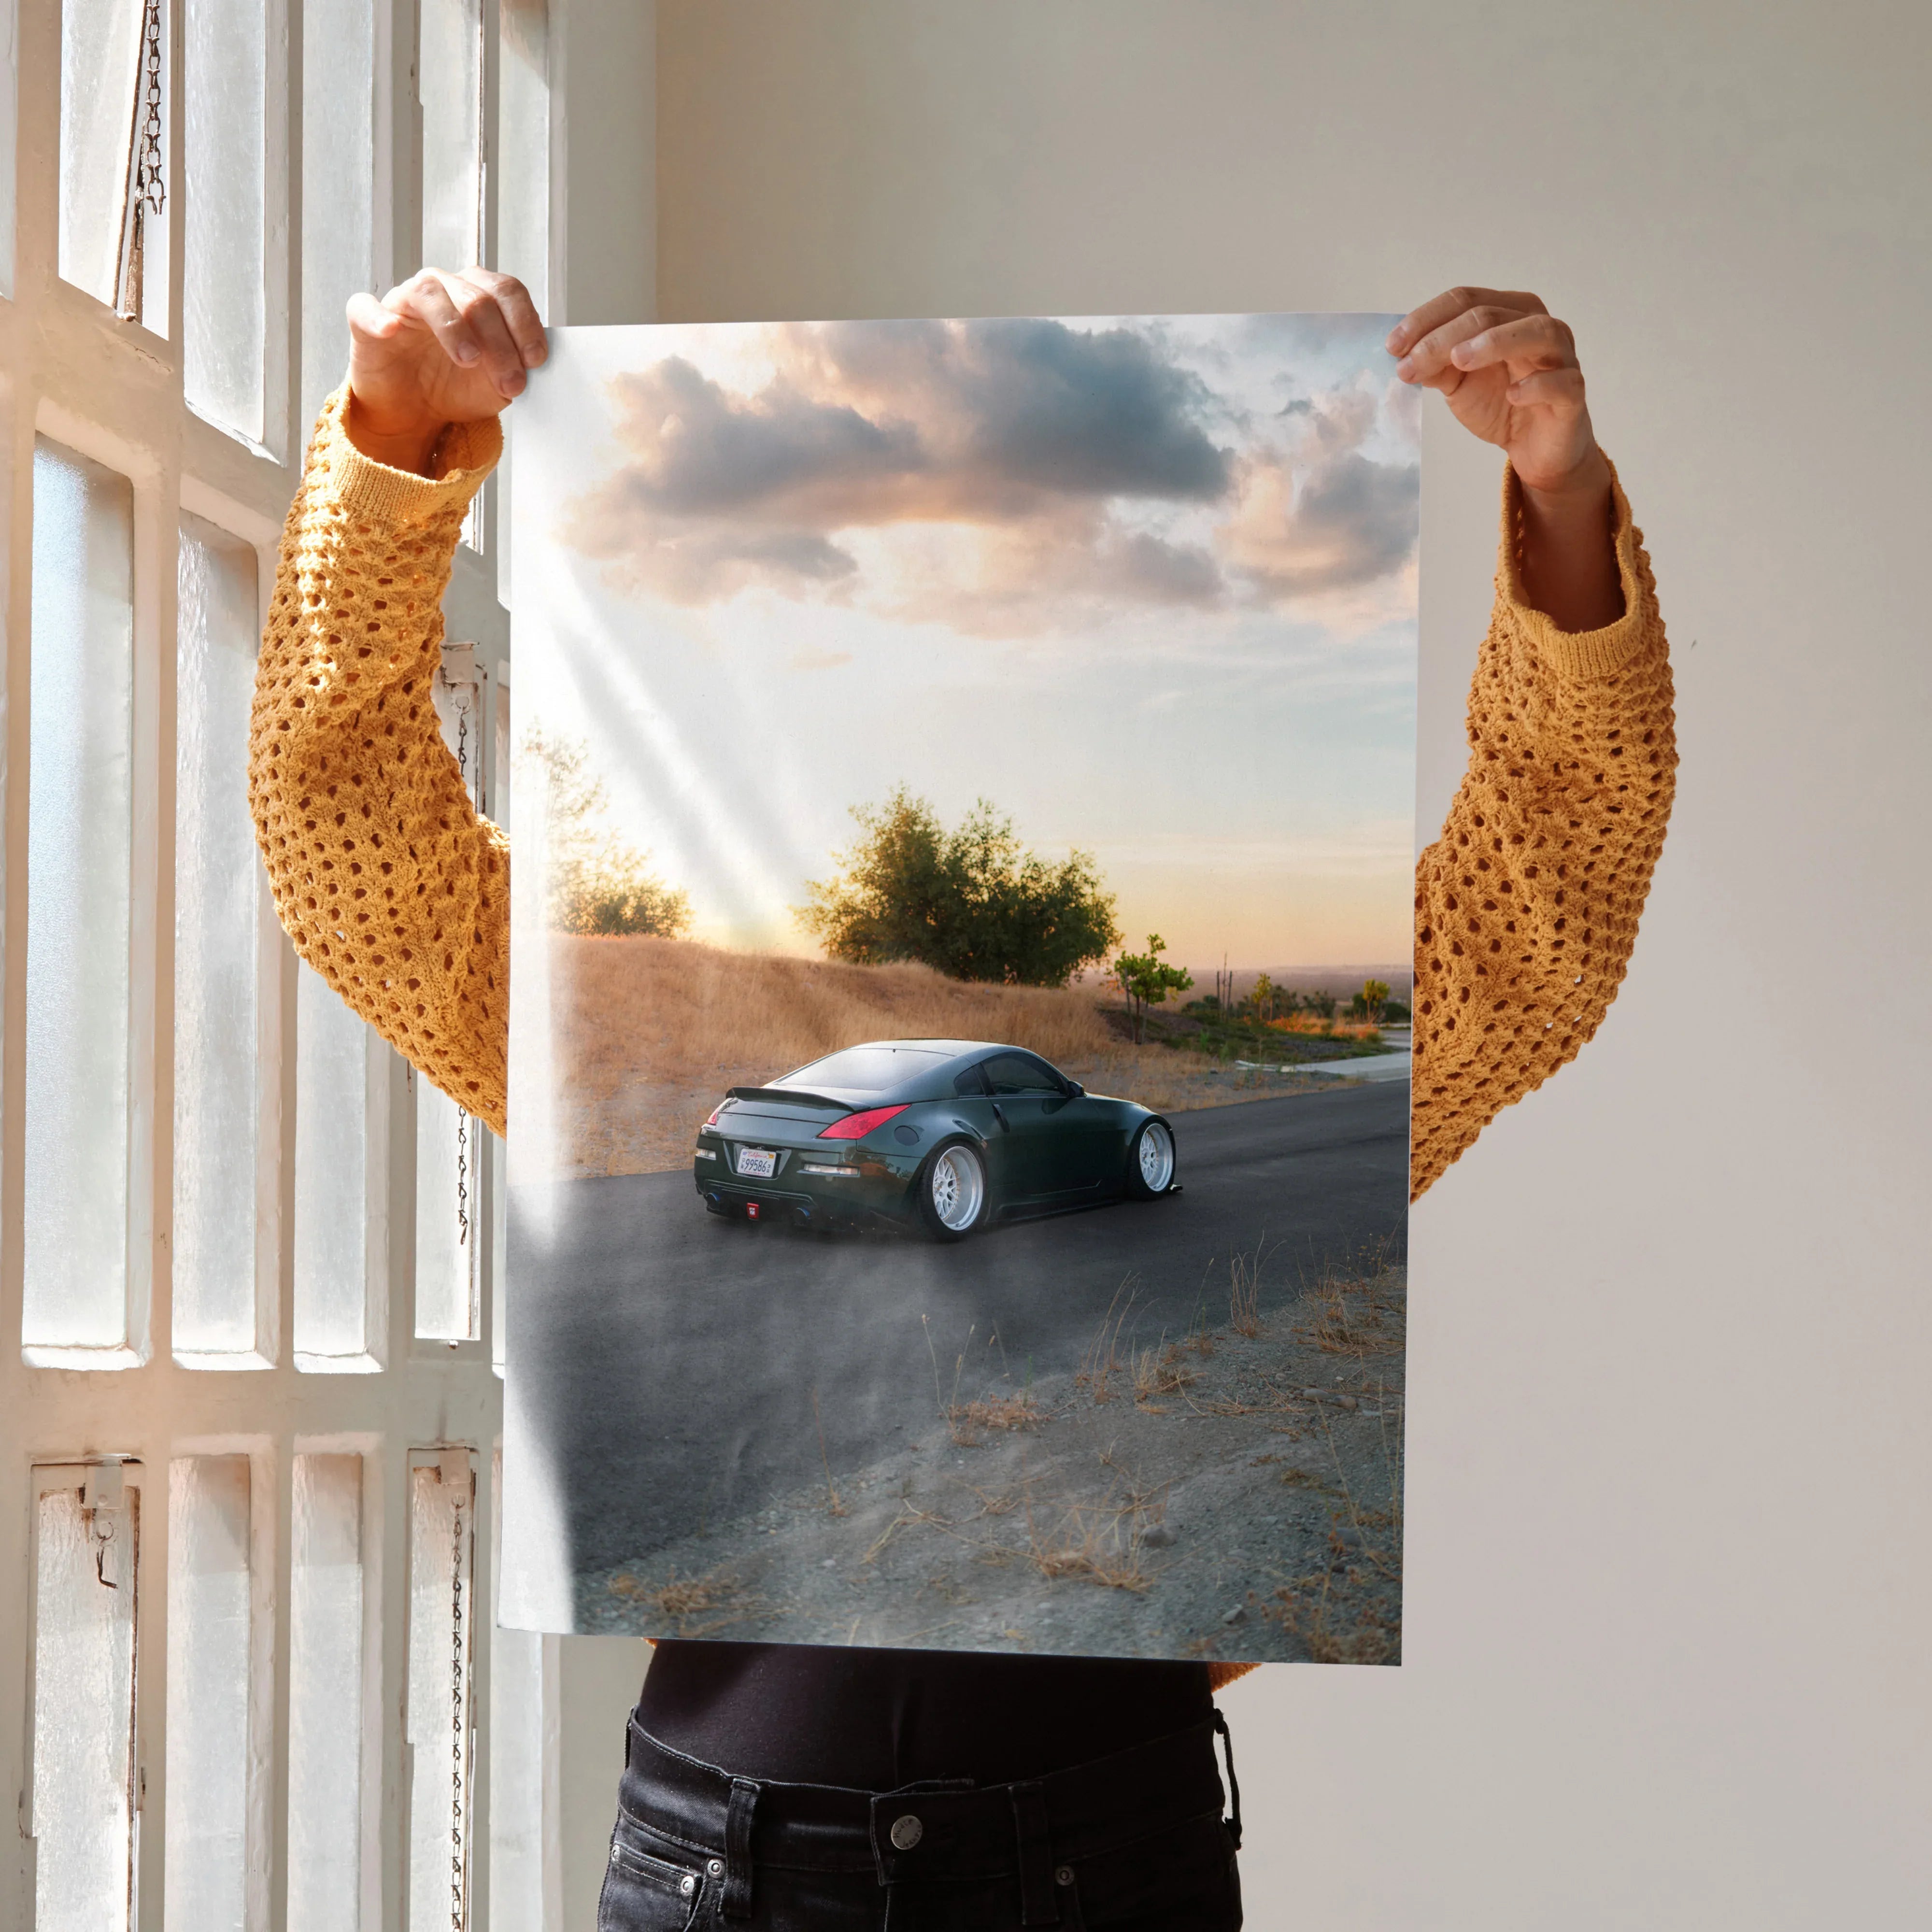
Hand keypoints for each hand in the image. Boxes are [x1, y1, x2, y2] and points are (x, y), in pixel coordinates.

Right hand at [344, 267, 546, 474]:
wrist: (414, 412)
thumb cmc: (456, 387)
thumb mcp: (497, 384)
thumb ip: (516, 368)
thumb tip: (534, 364)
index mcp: (478, 295)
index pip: (507, 291)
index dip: (525, 323)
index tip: (536, 360)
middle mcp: (443, 288)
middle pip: (477, 297)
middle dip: (500, 343)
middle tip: (510, 382)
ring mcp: (404, 301)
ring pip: (430, 293)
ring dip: (454, 327)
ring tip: (469, 360)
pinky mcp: (367, 320)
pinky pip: (366, 307)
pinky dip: (378, 317)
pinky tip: (391, 330)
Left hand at [1389, 287, 1621, 628]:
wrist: (1534, 447)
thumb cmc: (1500, 403)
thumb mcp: (1458, 383)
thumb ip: (1435, 365)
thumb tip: (1402, 354)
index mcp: (1508, 313)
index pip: (1465, 300)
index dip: (1426, 319)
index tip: (1392, 347)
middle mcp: (1538, 326)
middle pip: (1491, 314)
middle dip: (1444, 337)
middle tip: (1409, 363)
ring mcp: (1561, 357)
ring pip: (1535, 332)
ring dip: (1494, 342)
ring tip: (1458, 360)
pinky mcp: (1573, 393)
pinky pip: (1562, 381)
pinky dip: (1537, 385)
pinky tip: (1513, 394)